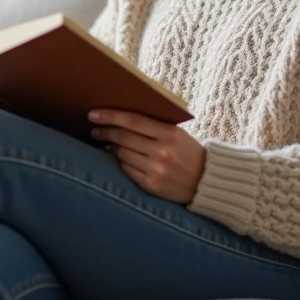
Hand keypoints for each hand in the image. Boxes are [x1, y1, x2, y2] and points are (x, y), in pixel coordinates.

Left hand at [88, 109, 206, 203]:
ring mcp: (156, 170)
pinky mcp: (151, 185)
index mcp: (170, 133)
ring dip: (110, 147)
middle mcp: (162, 152)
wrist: (206, 181)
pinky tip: (118, 157)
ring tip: (106, 143)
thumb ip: (153, 126)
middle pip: (124, 137)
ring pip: (122, 154)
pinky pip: (127, 170)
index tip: (93, 114)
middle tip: (95, 129)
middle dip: (105, 132)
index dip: (110, 116)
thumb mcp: (177, 134)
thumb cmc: (188, 152)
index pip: (132, 121)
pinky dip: (120, 162)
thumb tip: (120, 118)